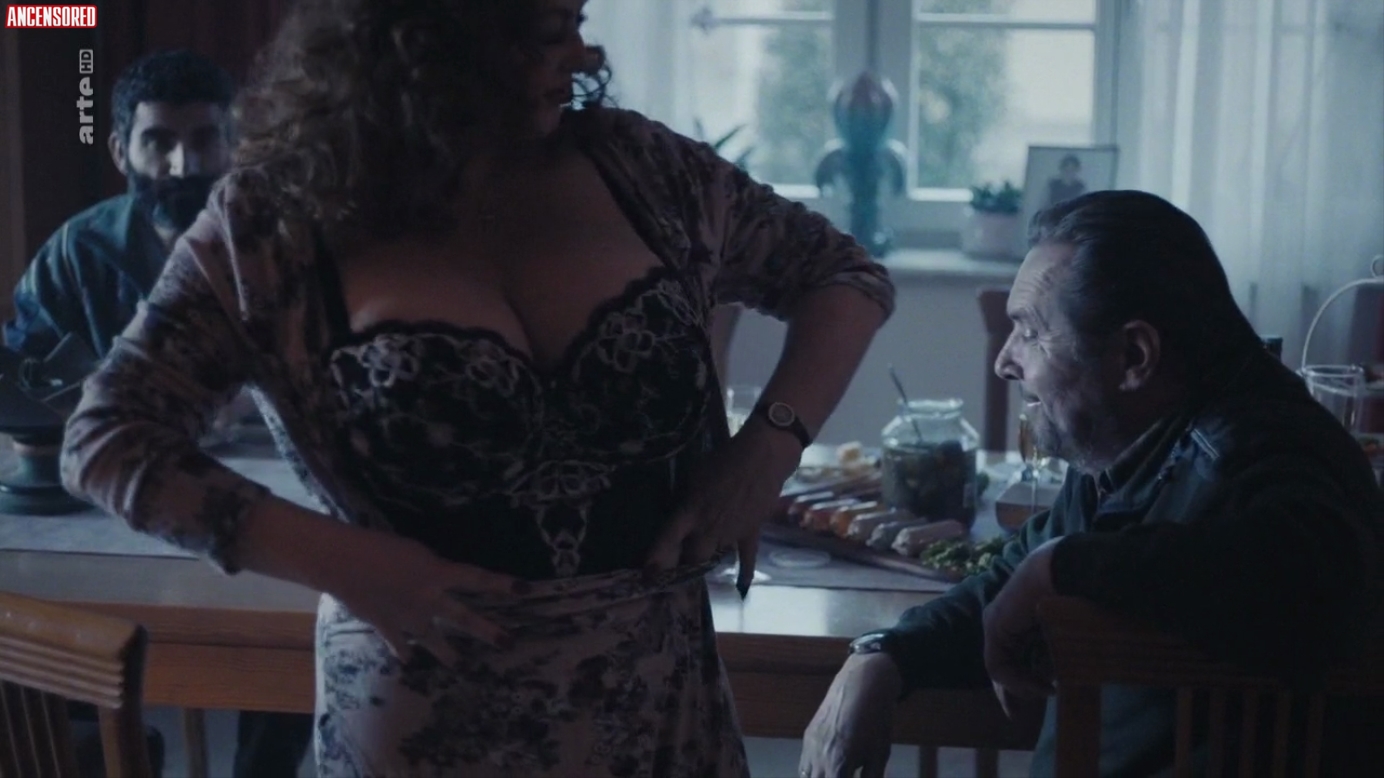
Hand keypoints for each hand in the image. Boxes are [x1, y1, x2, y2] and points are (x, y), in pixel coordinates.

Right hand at [331, 530, 527, 664]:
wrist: (344, 562)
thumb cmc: (379, 545)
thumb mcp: (414, 551)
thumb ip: (431, 569)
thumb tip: (438, 579)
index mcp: (438, 573)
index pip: (478, 578)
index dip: (502, 584)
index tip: (525, 590)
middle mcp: (429, 599)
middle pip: (464, 618)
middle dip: (487, 631)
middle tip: (508, 643)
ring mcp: (408, 617)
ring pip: (434, 639)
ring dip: (448, 653)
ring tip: (460, 665)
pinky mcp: (386, 626)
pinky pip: (400, 644)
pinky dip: (404, 652)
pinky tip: (409, 661)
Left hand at [643, 420, 800, 588]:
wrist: (761, 457)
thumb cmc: (724, 459)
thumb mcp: (695, 474)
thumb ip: (686, 499)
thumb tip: (680, 511)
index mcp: (690, 511)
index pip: (668, 540)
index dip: (657, 558)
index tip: (648, 573)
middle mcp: (708, 528)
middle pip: (692, 558)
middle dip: (683, 566)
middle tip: (676, 571)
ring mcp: (731, 534)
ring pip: (714, 559)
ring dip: (706, 563)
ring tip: (698, 570)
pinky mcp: (751, 534)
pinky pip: (747, 558)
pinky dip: (745, 573)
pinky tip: (742, 588)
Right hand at [800, 653, 901, 777]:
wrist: (864, 682)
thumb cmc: (877, 719)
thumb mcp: (880, 754)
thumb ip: (871, 777)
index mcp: (838, 763)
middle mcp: (818, 757)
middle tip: (846, 775)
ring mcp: (810, 745)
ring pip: (806, 777)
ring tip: (837, 773)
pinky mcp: (808, 735)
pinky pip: (804, 764)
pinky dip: (812, 774)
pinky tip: (827, 772)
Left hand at [982, 537, 1060, 714]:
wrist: (1067, 572)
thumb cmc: (1078, 599)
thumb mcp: (1065, 637)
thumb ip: (1054, 656)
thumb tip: (1051, 681)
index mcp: (1022, 619)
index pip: (1014, 657)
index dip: (1021, 682)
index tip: (1034, 698)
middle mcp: (1005, 620)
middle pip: (1002, 665)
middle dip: (1011, 692)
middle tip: (1015, 715)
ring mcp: (996, 622)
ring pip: (1002, 667)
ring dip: (1024, 686)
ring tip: (1048, 690)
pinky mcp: (993, 626)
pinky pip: (998, 664)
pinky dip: (1017, 680)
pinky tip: (1040, 686)